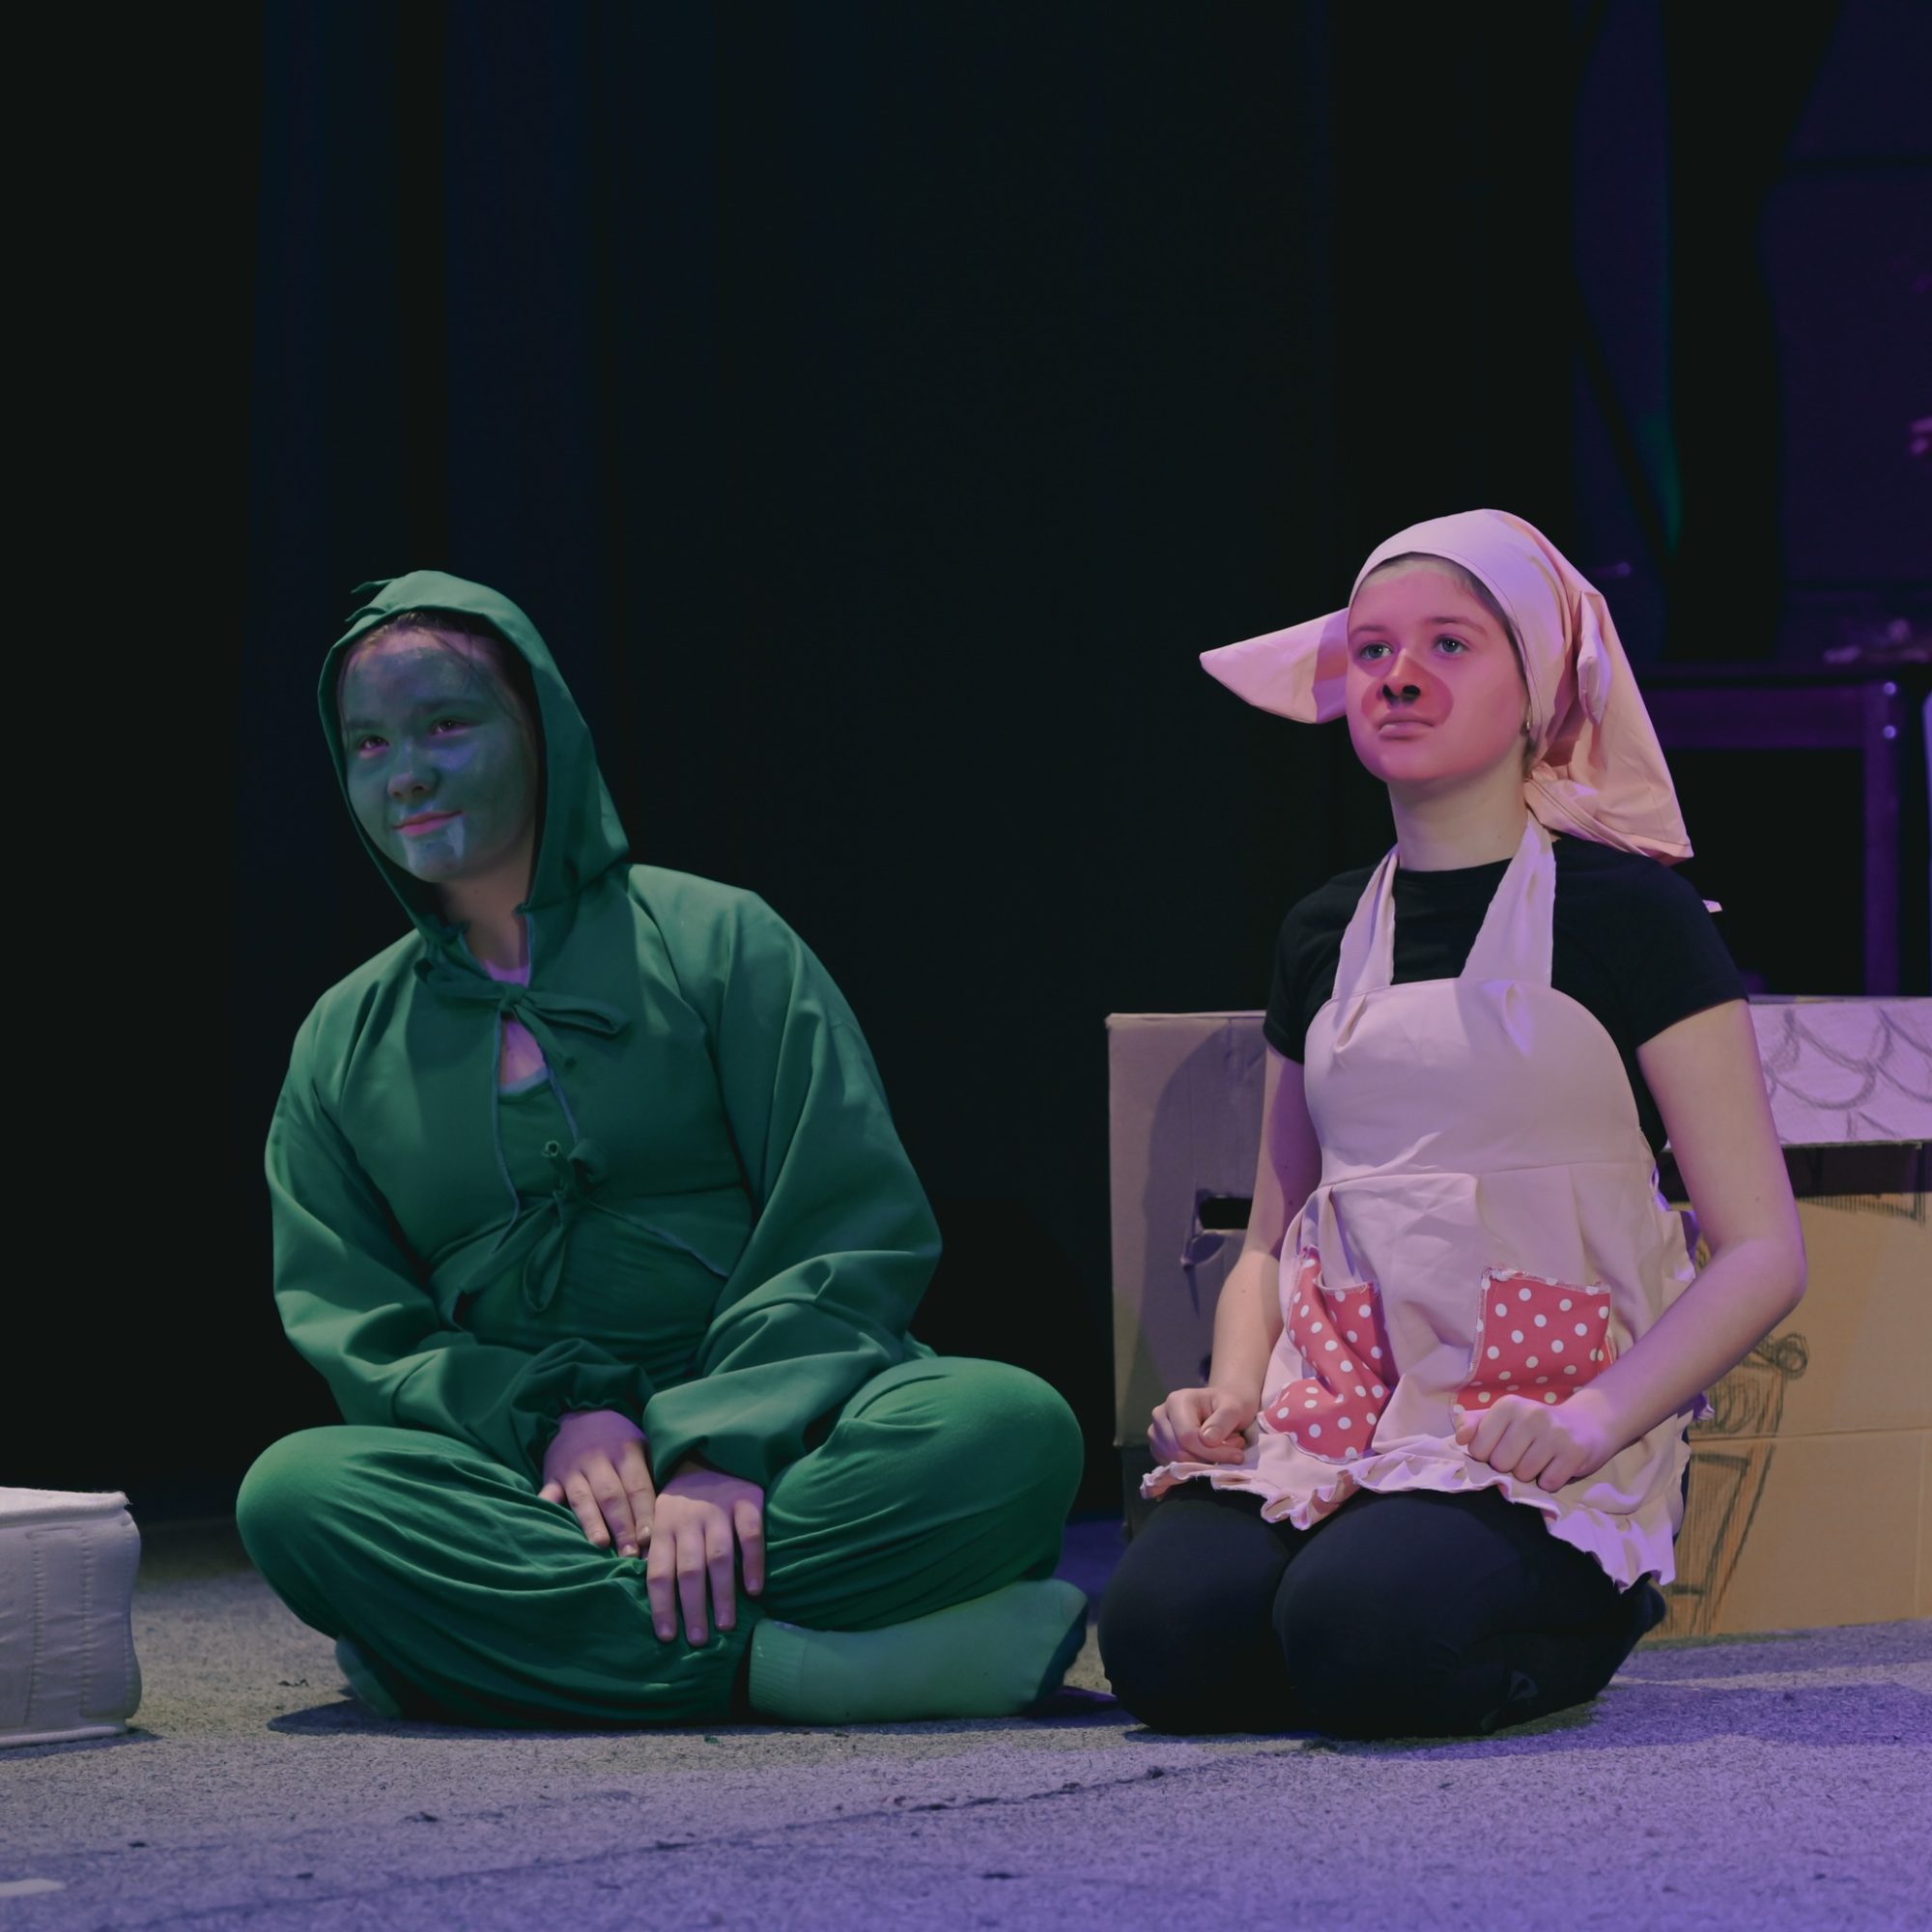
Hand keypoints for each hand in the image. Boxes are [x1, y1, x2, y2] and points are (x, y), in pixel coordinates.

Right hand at [538, 1409, 654, 1557]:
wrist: (580, 1416)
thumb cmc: (618, 1441)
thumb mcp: (641, 1445)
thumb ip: (653, 1472)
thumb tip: (671, 1512)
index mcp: (626, 1452)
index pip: (637, 1487)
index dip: (644, 1513)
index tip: (650, 1539)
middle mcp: (599, 1460)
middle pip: (612, 1497)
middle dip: (622, 1526)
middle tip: (630, 1554)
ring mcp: (573, 1469)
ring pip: (583, 1499)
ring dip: (592, 1523)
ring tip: (601, 1545)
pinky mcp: (552, 1476)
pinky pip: (548, 1493)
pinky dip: (548, 1507)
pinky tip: (550, 1523)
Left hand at [649, 1459, 765, 1645]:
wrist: (710, 1449)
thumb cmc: (683, 1497)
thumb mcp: (660, 1516)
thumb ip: (656, 1550)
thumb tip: (648, 1593)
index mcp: (664, 1527)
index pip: (659, 1572)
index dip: (662, 1606)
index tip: (667, 1636)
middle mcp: (689, 1521)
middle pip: (689, 1570)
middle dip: (693, 1608)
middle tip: (698, 1640)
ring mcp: (719, 1510)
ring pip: (719, 1557)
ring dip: (722, 1594)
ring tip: (725, 1625)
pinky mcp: (747, 1501)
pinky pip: (751, 1535)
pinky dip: (753, 1562)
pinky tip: (755, 1590)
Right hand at [1149, 1385, 1257, 1464]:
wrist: (1222, 1408)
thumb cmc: (1229, 1406)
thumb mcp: (1235, 1407)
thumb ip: (1223, 1420)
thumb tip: (1208, 1440)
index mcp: (1176, 1401)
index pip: (1187, 1436)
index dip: (1211, 1452)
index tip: (1237, 1455)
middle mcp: (1161, 1416)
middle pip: (1180, 1452)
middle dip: (1209, 1459)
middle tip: (1232, 1451)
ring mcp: (1157, 1433)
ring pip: (1177, 1463)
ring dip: (1203, 1464)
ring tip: (1220, 1449)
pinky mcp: (1159, 1449)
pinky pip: (1175, 1469)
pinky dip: (1194, 1468)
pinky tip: (1207, 1456)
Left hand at [1453, 1389, 1620, 1492]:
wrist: (1586, 1424)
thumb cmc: (1534, 1425)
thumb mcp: (1501, 1418)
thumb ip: (1473, 1424)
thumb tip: (1460, 1438)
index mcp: (1507, 1405)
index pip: (1478, 1448)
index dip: (1487, 1457)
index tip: (1501, 1448)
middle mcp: (1530, 1415)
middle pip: (1501, 1464)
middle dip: (1509, 1468)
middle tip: (1523, 1456)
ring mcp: (1554, 1433)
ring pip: (1524, 1476)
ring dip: (1530, 1476)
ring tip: (1540, 1460)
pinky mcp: (1574, 1452)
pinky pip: (1548, 1484)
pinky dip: (1549, 1482)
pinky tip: (1555, 1467)